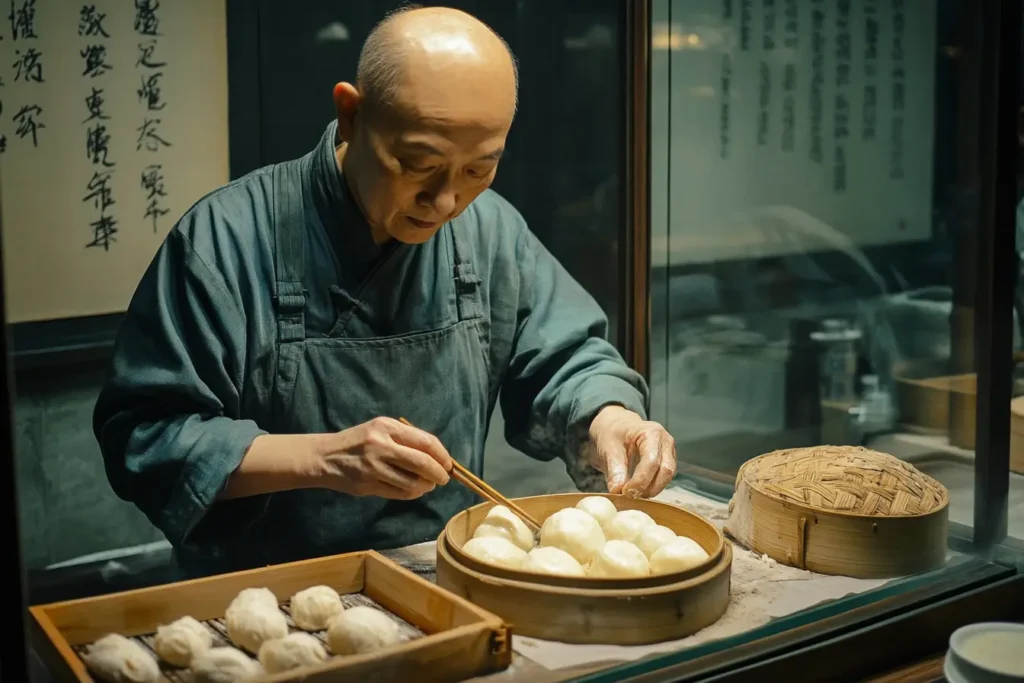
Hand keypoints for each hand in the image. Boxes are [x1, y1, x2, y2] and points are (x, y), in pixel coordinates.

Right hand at [318, 417, 451, 499]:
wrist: (325, 457)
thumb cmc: (359, 441)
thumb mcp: (380, 430)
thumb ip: (406, 439)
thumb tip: (438, 456)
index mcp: (387, 427)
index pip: (425, 442)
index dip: (442, 455)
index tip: (448, 464)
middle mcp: (381, 445)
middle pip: (422, 463)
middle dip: (439, 473)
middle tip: (443, 478)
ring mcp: (373, 467)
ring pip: (412, 482)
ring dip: (426, 486)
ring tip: (428, 485)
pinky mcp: (367, 485)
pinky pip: (399, 493)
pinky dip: (412, 493)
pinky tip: (415, 490)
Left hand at [585, 406, 675, 497]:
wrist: (614, 425)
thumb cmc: (612, 432)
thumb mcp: (608, 448)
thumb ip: (614, 469)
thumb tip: (617, 490)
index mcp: (652, 433)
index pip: (652, 462)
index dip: (640, 481)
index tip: (626, 493)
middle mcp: (665, 441)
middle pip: (665, 471)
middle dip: (649, 487)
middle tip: (630, 496)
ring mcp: (668, 451)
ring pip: (667, 477)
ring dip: (651, 489)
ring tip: (632, 494)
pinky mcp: (667, 461)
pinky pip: (664, 478)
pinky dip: (652, 487)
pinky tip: (638, 490)